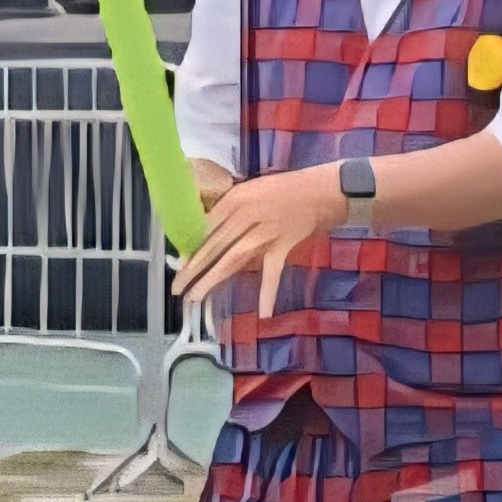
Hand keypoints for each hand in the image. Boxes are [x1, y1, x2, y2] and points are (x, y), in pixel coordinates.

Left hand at [177, 166, 353, 320]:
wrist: (324, 189)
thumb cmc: (286, 188)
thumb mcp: (252, 189)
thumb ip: (231, 208)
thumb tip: (208, 230)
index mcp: (236, 198)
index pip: (207, 227)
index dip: (193, 249)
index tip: (180, 265)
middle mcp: (247, 215)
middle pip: (215, 245)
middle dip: (195, 268)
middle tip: (177, 288)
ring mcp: (266, 232)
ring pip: (234, 259)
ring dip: (213, 279)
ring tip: (195, 296)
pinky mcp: (284, 245)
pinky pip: (274, 272)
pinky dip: (268, 292)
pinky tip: (264, 313)